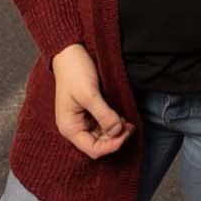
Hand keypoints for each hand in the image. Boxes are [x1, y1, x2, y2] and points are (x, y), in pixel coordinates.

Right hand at [51, 43, 133, 158]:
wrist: (70, 51)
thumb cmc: (74, 72)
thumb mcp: (89, 94)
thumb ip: (104, 115)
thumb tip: (117, 131)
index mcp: (69, 127)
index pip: (93, 149)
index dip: (111, 145)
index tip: (126, 133)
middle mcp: (75, 127)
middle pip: (99, 143)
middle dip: (116, 137)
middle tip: (131, 125)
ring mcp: (82, 119)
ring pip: (103, 134)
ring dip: (116, 130)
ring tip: (128, 120)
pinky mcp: (89, 111)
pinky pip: (103, 123)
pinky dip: (113, 122)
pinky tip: (122, 115)